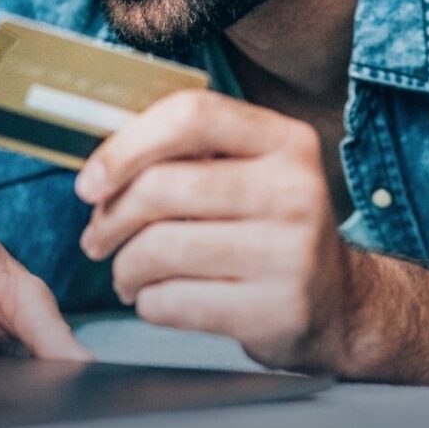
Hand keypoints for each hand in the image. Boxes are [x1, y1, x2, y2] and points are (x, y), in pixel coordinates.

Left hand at [74, 90, 369, 372]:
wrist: (338, 304)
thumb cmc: (269, 228)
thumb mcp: (253, 173)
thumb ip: (192, 154)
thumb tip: (100, 162)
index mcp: (286, 140)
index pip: (192, 116)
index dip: (126, 146)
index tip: (90, 182)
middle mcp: (294, 189)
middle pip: (162, 187)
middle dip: (111, 217)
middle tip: (96, 237)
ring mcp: (290, 253)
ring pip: (159, 248)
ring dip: (124, 266)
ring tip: (126, 273)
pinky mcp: (275, 310)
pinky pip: (172, 302)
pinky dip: (147, 302)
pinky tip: (157, 298)